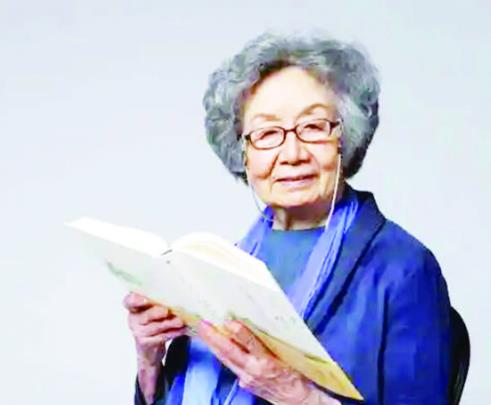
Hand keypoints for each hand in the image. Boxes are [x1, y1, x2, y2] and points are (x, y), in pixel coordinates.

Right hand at [123, 292, 187, 366]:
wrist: (150, 346)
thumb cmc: (153, 320)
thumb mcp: (153, 308)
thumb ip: (159, 301)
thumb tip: (177, 294)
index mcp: (134, 307)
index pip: (129, 301)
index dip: (135, 300)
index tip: (146, 299)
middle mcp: (133, 319)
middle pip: (144, 315)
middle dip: (155, 313)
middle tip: (166, 310)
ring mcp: (138, 332)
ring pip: (155, 327)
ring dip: (169, 323)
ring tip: (180, 321)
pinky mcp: (146, 343)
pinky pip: (161, 337)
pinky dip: (173, 333)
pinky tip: (182, 329)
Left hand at [197, 319, 325, 404]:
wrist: (295, 398)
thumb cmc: (294, 373)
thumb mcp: (287, 353)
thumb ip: (270, 340)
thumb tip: (255, 323)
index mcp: (269, 362)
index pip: (252, 344)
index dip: (240, 333)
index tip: (230, 321)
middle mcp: (255, 370)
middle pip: (231, 352)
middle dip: (215, 338)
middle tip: (203, 324)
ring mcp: (247, 378)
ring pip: (226, 359)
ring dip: (213, 345)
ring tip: (204, 331)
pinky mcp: (244, 382)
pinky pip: (230, 365)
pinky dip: (221, 353)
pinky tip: (214, 345)